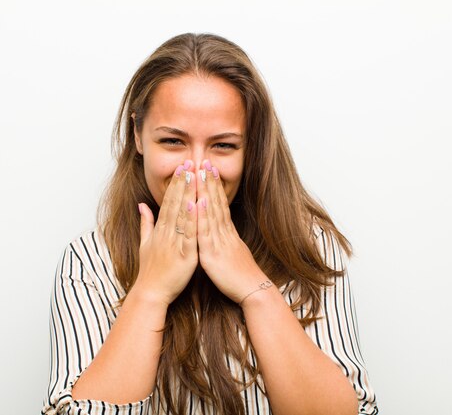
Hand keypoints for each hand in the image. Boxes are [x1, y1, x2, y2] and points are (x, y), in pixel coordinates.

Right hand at [135, 161, 197, 305]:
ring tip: (194, 176)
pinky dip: (192, 219)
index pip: (168, 202)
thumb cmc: (150, 270)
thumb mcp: (144, 243)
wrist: (151, 293)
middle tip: (189, 163)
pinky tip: (195, 204)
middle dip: (182, 182)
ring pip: (182, 215)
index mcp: (160, 230)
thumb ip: (145, 223)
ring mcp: (175, 243)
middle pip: (175, 203)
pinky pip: (189, 235)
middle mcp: (166, 233)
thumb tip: (141, 205)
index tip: (182, 168)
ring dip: (188, 194)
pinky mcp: (184, 255)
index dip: (175, 184)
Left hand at [196, 160, 266, 303]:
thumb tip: (222, 231)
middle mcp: (224, 232)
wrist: (252, 289)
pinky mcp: (213, 253)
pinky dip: (203, 216)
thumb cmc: (241, 275)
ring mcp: (219, 240)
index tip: (210, 169)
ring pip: (211, 212)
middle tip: (205, 161)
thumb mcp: (232, 252)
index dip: (214, 186)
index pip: (220, 204)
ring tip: (202, 173)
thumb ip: (225, 239)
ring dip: (206, 191)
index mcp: (226, 232)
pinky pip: (206, 232)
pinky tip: (199, 201)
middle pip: (216, 202)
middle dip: (210, 181)